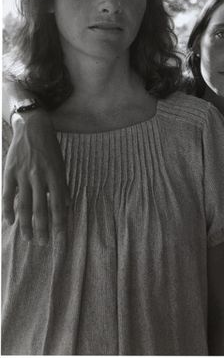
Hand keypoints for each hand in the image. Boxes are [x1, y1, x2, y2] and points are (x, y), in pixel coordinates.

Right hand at [3, 110, 68, 243]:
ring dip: (26, 224)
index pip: (58, 205)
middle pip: (41, 208)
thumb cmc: (50, 149)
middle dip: (42, 228)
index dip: (59, 222)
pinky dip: (8, 210)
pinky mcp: (9, 172)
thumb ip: (62, 186)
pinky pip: (7, 195)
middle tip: (43, 244)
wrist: (32, 128)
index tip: (60, 238)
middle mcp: (39, 177)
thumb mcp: (61, 165)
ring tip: (29, 239)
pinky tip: (9, 223)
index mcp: (56, 175)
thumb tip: (66, 206)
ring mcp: (23, 175)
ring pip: (24, 205)